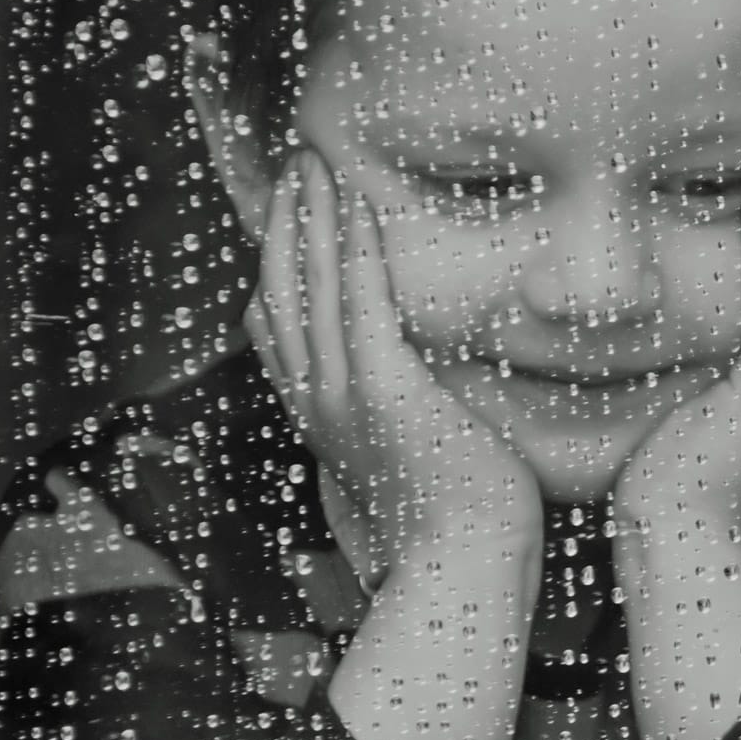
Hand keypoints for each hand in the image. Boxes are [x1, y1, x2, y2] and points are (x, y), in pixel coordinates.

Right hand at [246, 148, 541, 573]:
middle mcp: (318, 408)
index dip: (277, 277)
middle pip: (283, 297)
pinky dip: (354, 248)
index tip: (281, 230)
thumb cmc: (453, 536)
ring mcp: (344, 399)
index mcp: (323, 427)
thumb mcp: (411, 476)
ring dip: (310, 217)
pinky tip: (354, 202)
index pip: (282, 337)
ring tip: (311, 163)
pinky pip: (362, 302)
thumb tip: (422, 417)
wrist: (462, 576)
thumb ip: (401, 439)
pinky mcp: (386, 393)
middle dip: (284, 228)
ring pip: (312, 288)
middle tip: (293, 170)